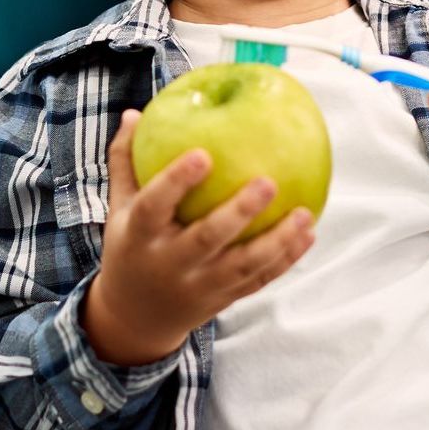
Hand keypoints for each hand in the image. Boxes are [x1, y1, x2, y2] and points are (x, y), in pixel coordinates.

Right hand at [82, 110, 316, 365]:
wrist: (137, 317)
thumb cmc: (131, 245)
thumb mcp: (120, 208)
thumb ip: (126, 161)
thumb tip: (135, 112)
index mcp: (139, 235)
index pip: (153, 206)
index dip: (175, 182)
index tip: (202, 154)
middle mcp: (170, 263)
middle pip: (206, 239)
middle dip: (239, 213)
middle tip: (268, 182)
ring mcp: (199, 285)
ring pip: (242, 266)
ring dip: (277, 241)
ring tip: (304, 213)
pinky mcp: (224, 299)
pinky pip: (258, 280)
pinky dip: (285, 260)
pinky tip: (308, 233)